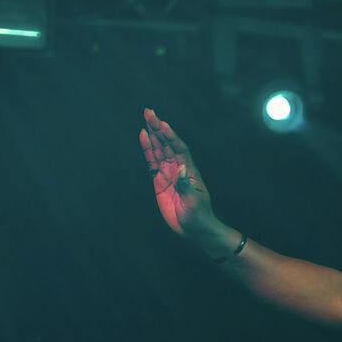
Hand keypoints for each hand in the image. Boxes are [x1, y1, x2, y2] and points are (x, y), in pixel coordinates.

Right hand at [140, 108, 218, 239]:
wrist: (194, 229)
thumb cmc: (198, 217)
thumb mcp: (193, 203)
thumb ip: (186, 186)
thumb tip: (181, 169)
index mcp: (189, 171)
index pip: (179, 149)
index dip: (171, 136)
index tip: (162, 124)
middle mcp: (179, 168)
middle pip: (167, 144)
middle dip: (158, 128)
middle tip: (149, 112)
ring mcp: (169, 174)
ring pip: (159, 150)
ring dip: (152, 134)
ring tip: (146, 118)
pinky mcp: (159, 181)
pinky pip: (152, 162)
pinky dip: (147, 150)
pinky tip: (143, 137)